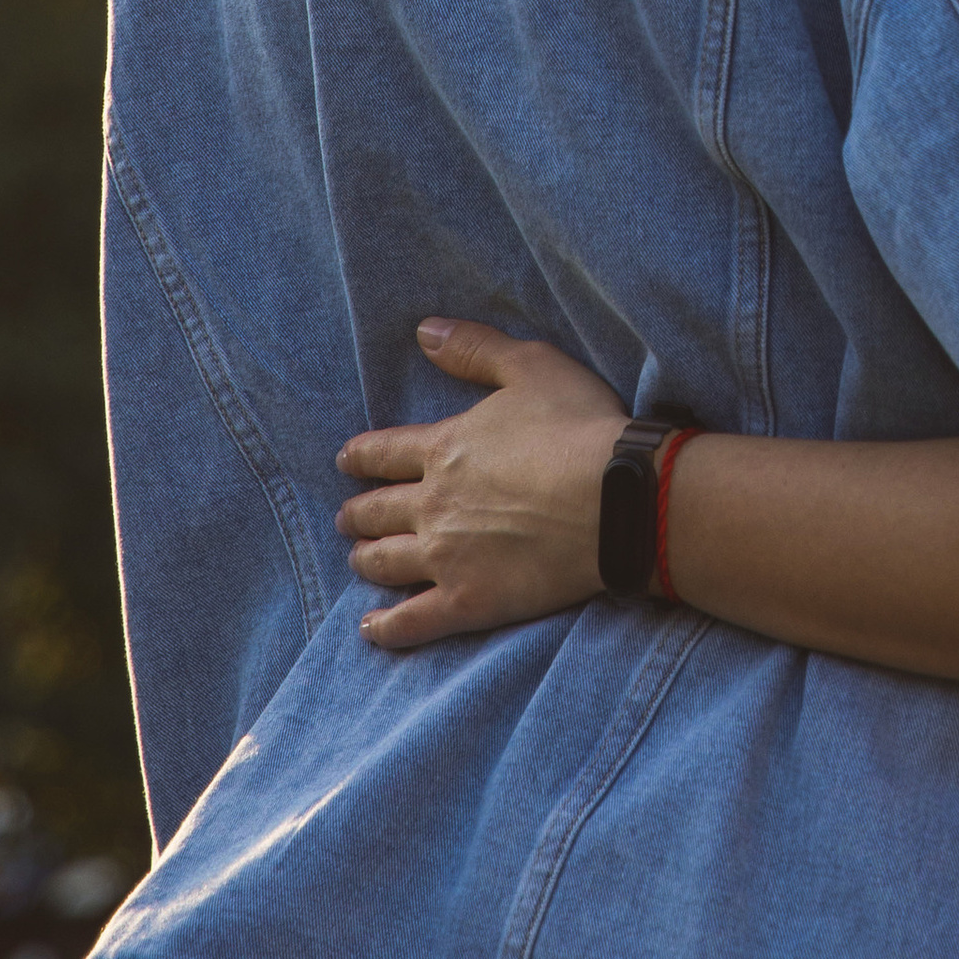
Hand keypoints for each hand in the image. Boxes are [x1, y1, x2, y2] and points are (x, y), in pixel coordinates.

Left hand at [335, 320, 627, 651]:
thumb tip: (424, 331)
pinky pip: (412, 622)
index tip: (345, 461)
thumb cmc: (578, 425)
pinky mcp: (468, 602)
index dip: (361, 456)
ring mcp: (446, 557)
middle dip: (359, 512)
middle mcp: (433, 504)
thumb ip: (475, 349)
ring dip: (367, 559)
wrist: (613, 499)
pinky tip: (370, 627)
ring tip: (358, 559)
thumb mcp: (530, 365)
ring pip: (387, 562)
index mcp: (446, 449)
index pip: (386, 453)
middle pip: (379, 511)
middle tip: (346, 517)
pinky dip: (386, 627)